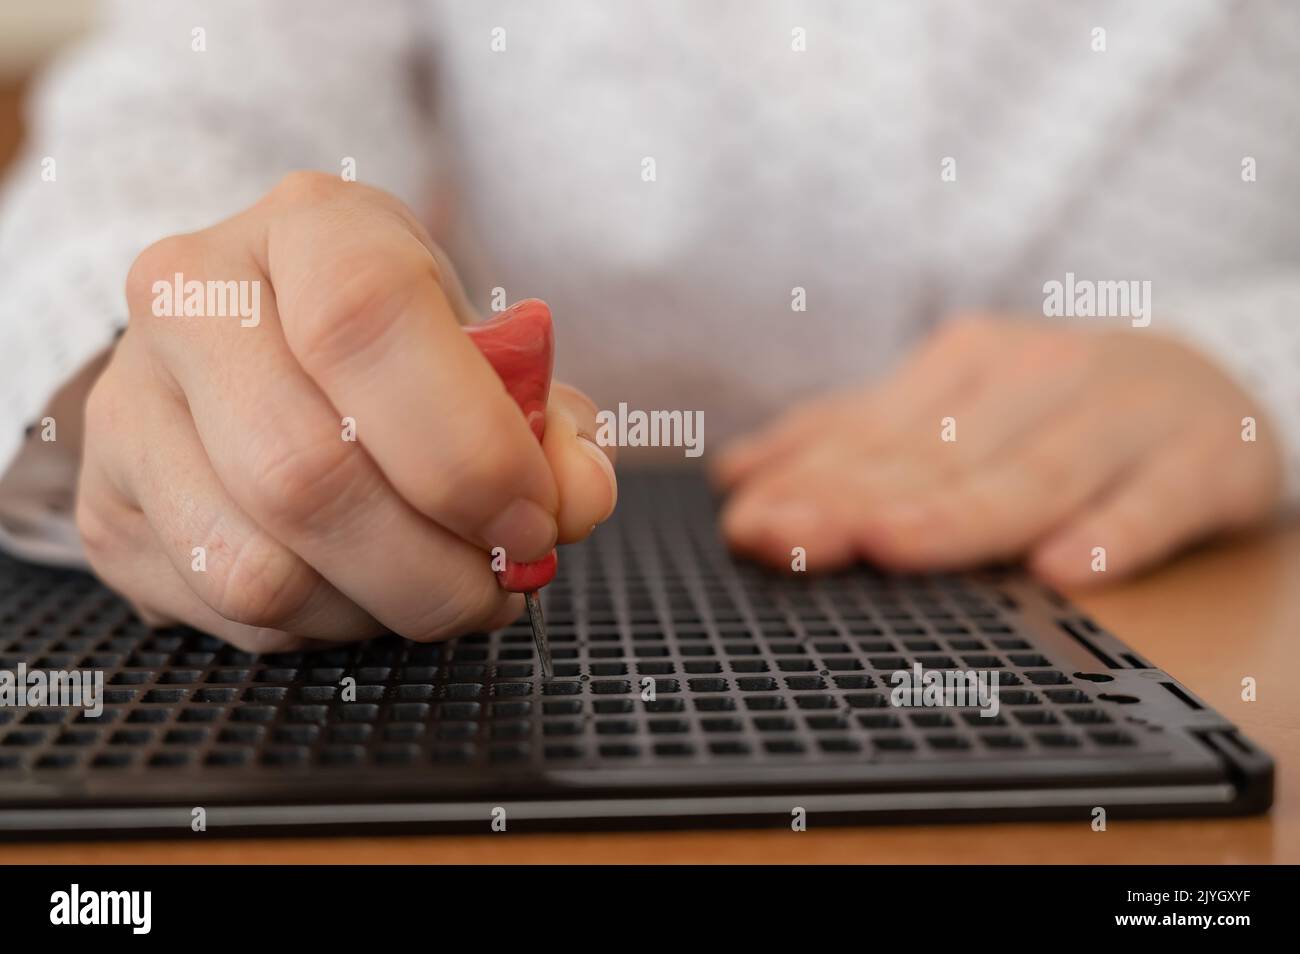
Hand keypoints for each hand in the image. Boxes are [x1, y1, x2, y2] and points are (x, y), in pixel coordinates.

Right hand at [77, 172, 616, 651]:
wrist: (260, 344)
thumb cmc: (396, 349)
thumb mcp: (484, 352)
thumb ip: (547, 422)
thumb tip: (577, 498)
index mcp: (307, 227)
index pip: (366, 321)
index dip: (465, 448)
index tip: (533, 520)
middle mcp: (191, 298)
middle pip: (304, 473)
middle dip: (433, 569)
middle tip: (501, 583)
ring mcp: (129, 406)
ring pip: (262, 571)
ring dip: (382, 610)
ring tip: (435, 585)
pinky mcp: (106, 509)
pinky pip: (231, 614)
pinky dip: (326, 628)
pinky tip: (361, 587)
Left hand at [714, 316, 1281, 585]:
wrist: (1214, 380)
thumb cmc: (1059, 408)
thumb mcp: (953, 405)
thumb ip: (851, 438)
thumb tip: (737, 474)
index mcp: (970, 363)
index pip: (877, 432)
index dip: (807, 478)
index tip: (745, 523)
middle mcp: (1041, 377)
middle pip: (941, 455)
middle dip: (854, 501)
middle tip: (783, 540)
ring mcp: (1127, 417)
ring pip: (1036, 474)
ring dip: (960, 514)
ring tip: (892, 546)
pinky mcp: (1208, 459)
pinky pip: (1161, 499)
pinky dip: (1118, 532)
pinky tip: (1068, 568)